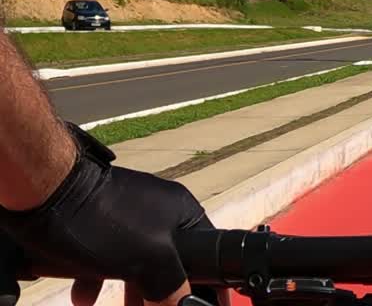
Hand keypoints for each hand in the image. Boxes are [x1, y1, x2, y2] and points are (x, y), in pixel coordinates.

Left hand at [0, 124, 210, 305]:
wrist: (47, 192)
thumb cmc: (105, 222)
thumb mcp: (150, 259)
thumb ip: (172, 285)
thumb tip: (183, 304)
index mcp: (183, 212)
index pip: (207, 252)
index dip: (206, 283)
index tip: (201, 303)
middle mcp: (160, 210)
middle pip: (169, 262)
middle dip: (159, 295)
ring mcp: (128, 213)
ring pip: (137, 262)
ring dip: (129, 292)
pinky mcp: (99, 219)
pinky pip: (108, 255)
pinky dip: (99, 278)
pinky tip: (85, 297)